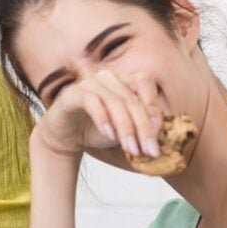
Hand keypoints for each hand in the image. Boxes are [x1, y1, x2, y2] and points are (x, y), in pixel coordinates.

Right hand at [33, 70, 162, 158]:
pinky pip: (91, 102)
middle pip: (132, 98)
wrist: (65, 138)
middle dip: (143, 127)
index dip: (154, 105)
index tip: (160, 131)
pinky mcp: (73, 93)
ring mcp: (90, 82)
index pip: (144, 83)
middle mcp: (109, 76)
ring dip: (125, 128)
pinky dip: (103, 119)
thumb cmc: (97, 131)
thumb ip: (141, 129)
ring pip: (114, 101)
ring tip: (132, 149)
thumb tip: (161, 141)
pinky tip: (109, 136)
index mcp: (124, 80)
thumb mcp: (124, 131)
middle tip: (150, 150)